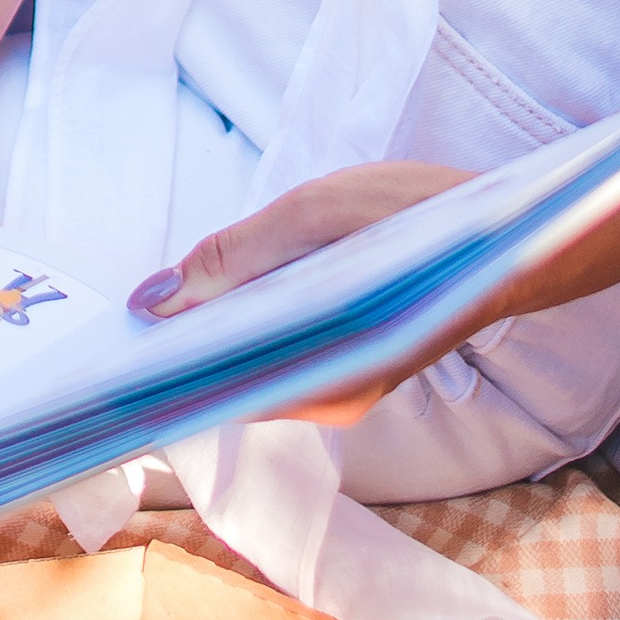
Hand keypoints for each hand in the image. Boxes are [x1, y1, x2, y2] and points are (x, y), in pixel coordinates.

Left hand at [127, 162, 471, 422]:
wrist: (503, 231)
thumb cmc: (417, 219)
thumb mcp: (313, 217)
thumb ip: (232, 258)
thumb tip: (155, 299)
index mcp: (330, 380)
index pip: (222, 392)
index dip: (166, 367)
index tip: (116, 346)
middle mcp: (336, 401)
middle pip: (234, 383)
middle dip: (182, 348)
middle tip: (134, 313)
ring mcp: (345, 388)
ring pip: (255, 368)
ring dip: (214, 333)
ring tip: (171, 297)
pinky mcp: (350, 365)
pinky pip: (281, 354)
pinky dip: (249, 327)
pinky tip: (226, 295)